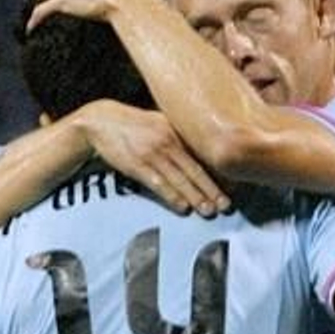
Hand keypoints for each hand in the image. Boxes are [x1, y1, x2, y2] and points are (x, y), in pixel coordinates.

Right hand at [78, 102, 230, 216]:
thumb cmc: (134, 125)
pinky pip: (158, 184)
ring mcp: (152, 153)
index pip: (203, 154)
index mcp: (177, 130)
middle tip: (226, 205)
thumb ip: (180, 136)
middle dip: (212, 189)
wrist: (101, 122)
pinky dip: (172, 197)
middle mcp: (168, 141)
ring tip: (209, 211)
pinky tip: (183, 207)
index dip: (218, 172)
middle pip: (195, 169)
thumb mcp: (160, 122)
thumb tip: (202, 150)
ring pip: (180, 179)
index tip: (233, 186)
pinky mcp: (137, 165)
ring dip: (196, 197)